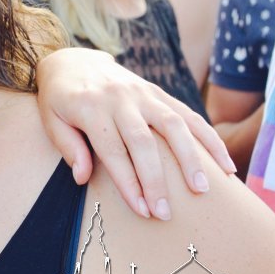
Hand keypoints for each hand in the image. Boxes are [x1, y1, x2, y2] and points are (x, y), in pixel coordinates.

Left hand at [37, 47, 235, 219]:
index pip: (113, 150)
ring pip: (173, 124)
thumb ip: (68, 147)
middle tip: (165, 212)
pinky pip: (188, 114)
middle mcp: (119, 98)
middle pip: (143, 141)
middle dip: (156, 180)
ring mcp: (142, 93)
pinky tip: (224, 164)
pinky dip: (209, 138)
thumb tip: (82, 178)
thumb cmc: (59, 99)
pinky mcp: (157, 92)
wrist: (72, 60)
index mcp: (90, 107)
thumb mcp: (50, 120)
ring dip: (190, 158)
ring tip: (202, 189)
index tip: (142, 210)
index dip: (128, 183)